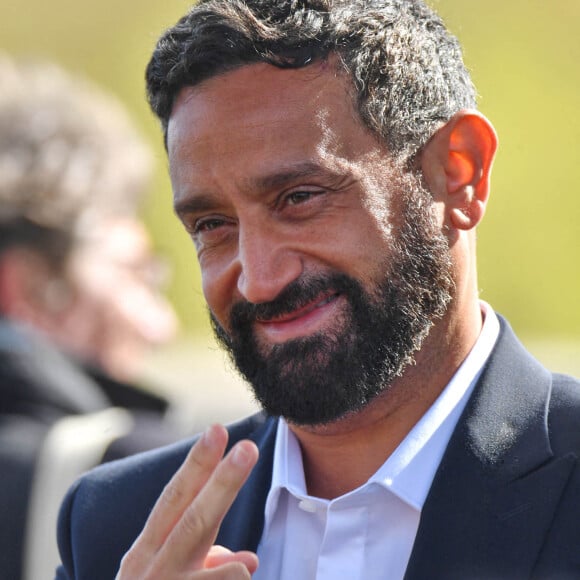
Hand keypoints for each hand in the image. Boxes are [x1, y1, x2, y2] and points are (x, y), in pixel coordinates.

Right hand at [116, 424, 259, 578]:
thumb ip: (204, 563)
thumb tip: (249, 559)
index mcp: (145, 552)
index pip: (175, 498)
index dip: (198, 464)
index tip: (217, 430)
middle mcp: (150, 569)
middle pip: (195, 518)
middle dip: (224, 482)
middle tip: (248, 449)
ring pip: (221, 570)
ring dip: (236, 570)